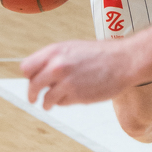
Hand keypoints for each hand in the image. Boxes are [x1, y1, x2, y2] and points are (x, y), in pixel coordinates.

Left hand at [21, 39, 135, 108]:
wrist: (124, 61)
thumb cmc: (101, 54)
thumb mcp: (74, 48)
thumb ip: (55, 58)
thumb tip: (38, 72)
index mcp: (55, 51)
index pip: (26, 67)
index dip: (29, 75)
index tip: (32, 79)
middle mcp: (57, 66)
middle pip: (32, 85)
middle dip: (32, 94)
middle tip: (33, 99)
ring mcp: (66, 82)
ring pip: (46, 98)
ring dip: (47, 102)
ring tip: (50, 104)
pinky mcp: (76, 96)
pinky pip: (61, 103)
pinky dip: (64, 102)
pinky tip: (74, 96)